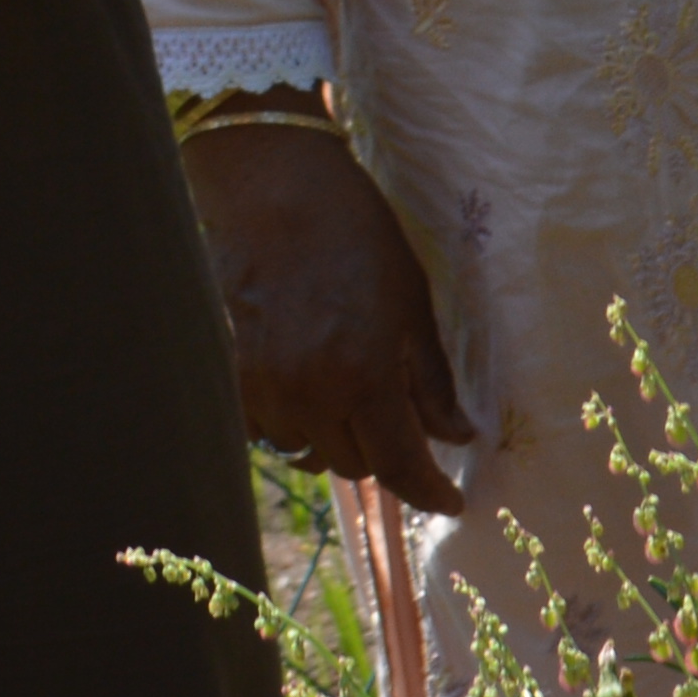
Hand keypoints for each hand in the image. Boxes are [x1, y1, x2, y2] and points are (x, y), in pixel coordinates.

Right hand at [182, 119, 471, 512]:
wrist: (277, 194)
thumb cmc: (359, 237)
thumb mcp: (412, 303)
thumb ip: (432, 380)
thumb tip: (458, 436)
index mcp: (364, 375)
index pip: (399, 466)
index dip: (429, 494)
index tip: (452, 502)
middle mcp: (312, 394)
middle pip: (358, 466)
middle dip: (389, 455)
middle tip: (407, 421)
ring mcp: (269, 389)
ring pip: (313, 455)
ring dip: (343, 443)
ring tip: (359, 401)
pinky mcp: (239, 378)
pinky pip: (273, 435)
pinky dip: (300, 429)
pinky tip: (316, 396)